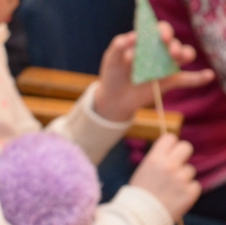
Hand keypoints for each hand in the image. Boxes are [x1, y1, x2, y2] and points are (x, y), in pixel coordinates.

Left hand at [95, 21, 214, 121]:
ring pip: (183, 56)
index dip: (163, 31)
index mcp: (147, 42)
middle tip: (170, 51)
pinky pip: (187, 79)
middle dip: (173, 45)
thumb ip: (118, 47)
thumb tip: (132, 37)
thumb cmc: (113, 75)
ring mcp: (166, 66)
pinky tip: (208, 75)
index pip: (159, 30)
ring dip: (185, 54)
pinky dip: (198, 78)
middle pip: (172, 43)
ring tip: (181, 58)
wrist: (114, 99)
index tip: (162, 37)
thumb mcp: (111, 60)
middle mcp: (160, 51)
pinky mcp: (170, 81)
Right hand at [129, 133, 199, 220]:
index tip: (169, 153)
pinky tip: (175, 199)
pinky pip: (194, 186)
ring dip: (183, 178)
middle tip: (175, 167)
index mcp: (154, 159)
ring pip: (190, 170)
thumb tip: (170, 155)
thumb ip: (157, 161)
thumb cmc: (137, 197)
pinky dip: (187, 192)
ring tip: (170, 191)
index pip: (170, 138)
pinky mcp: (190, 192)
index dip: (170, 145)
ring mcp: (181, 178)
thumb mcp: (142, 172)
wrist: (139, 219)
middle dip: (182, 156)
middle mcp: (169, 165)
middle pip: (186, 147)